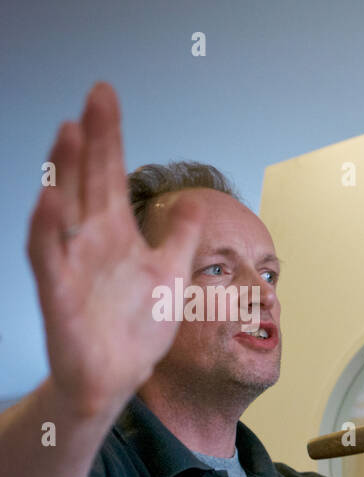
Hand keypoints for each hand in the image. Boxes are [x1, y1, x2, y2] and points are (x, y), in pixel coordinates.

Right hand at [27, 82, 201, 417]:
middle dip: (92, 138)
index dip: (110, 136)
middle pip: (88, 179)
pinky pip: (47, 255)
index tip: (107, 95)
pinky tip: (50, 199)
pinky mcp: (57, 292)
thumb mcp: (171, 275)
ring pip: (62, 207)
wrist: (115, 378)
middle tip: (97, 96)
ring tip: (71, 130)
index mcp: (117, 234)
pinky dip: (47, 227)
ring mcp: (71, 263)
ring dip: (65, 170)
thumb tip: (200, 203)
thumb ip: (183, 238)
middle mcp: (90, 241)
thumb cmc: (136, 327)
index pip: (112, 174)